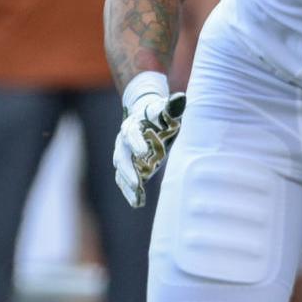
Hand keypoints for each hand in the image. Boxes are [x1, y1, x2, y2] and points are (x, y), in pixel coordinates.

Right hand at [113, 89, 186, 207]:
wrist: (146, 114)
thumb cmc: (160, 113)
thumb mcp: (167, 109)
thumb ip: (172, 106)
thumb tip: (180, 98)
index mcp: (134, 125)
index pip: (131, 134)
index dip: (137, 142)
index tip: (144, 152)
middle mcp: (124, 140)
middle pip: (122, 156)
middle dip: (129, 171)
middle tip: (138, 184)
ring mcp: (124, 154)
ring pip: (121, 170)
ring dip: (128, 184)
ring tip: (137, 199)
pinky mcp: (128, 165)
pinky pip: (124, 179)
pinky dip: (129, 191)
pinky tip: (137, 202)